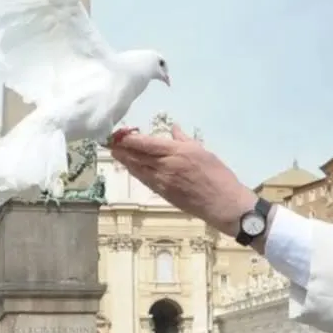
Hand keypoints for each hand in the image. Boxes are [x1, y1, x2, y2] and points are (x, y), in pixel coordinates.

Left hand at [109, 125, 256, 236]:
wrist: (223, 204)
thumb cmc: (218, 175)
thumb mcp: (203, 151)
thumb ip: (185, 140)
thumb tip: (173, 128)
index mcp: (177, 152)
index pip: (146, 143)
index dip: (128, 138)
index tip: (118, 133)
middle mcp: (165, 166)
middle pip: (136, 156)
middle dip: (121, 148)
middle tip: (109, 141)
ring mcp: (162, 182)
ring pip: (137, 169)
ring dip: (124, 160)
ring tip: (114, 152)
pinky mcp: (163, 193)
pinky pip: (144, 180)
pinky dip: (135, 171)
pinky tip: (130, 167)